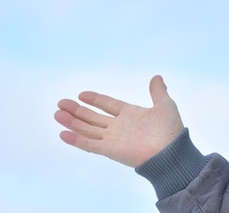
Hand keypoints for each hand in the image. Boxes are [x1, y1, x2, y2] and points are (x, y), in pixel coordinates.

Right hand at [54, 75, 183, 166]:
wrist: (171, 151)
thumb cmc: (170, 129)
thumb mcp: (165, 105)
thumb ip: (158, 91)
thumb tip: (156, 77)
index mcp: (131, 114)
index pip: (108, 105)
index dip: (95, 99)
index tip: (82, 94)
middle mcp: (119, 126)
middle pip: (92, 117)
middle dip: (77, 110)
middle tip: (61, 103)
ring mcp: (113, 138)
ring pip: (87, 129)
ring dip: (72, 122)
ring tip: (57, 113)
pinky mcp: (110, 150)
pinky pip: (89, 144)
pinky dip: (76, 139)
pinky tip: (63, 133)